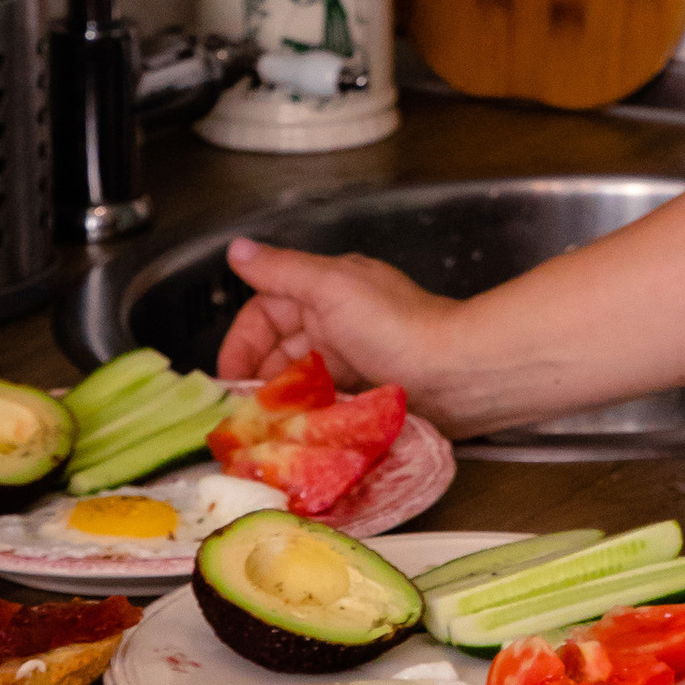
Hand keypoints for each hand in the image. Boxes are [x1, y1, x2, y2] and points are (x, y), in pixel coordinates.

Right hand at [217, 240, 462, 418]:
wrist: (458, 372)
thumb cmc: (397, 326)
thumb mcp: (331, 287)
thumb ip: (282, 270)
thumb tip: (237, 249)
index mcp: (327, 289)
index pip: (265, 312)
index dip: (241, 343)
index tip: (226, 378)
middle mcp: (338, 320)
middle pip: (279, 350)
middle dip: (257, 379)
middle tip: (240, 413)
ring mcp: (353, 359)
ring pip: (299, 381)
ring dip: (279, 402)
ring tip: (263, 428)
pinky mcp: (365, 393)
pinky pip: (322, 404)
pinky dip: (306, 417)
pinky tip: (295, 435)